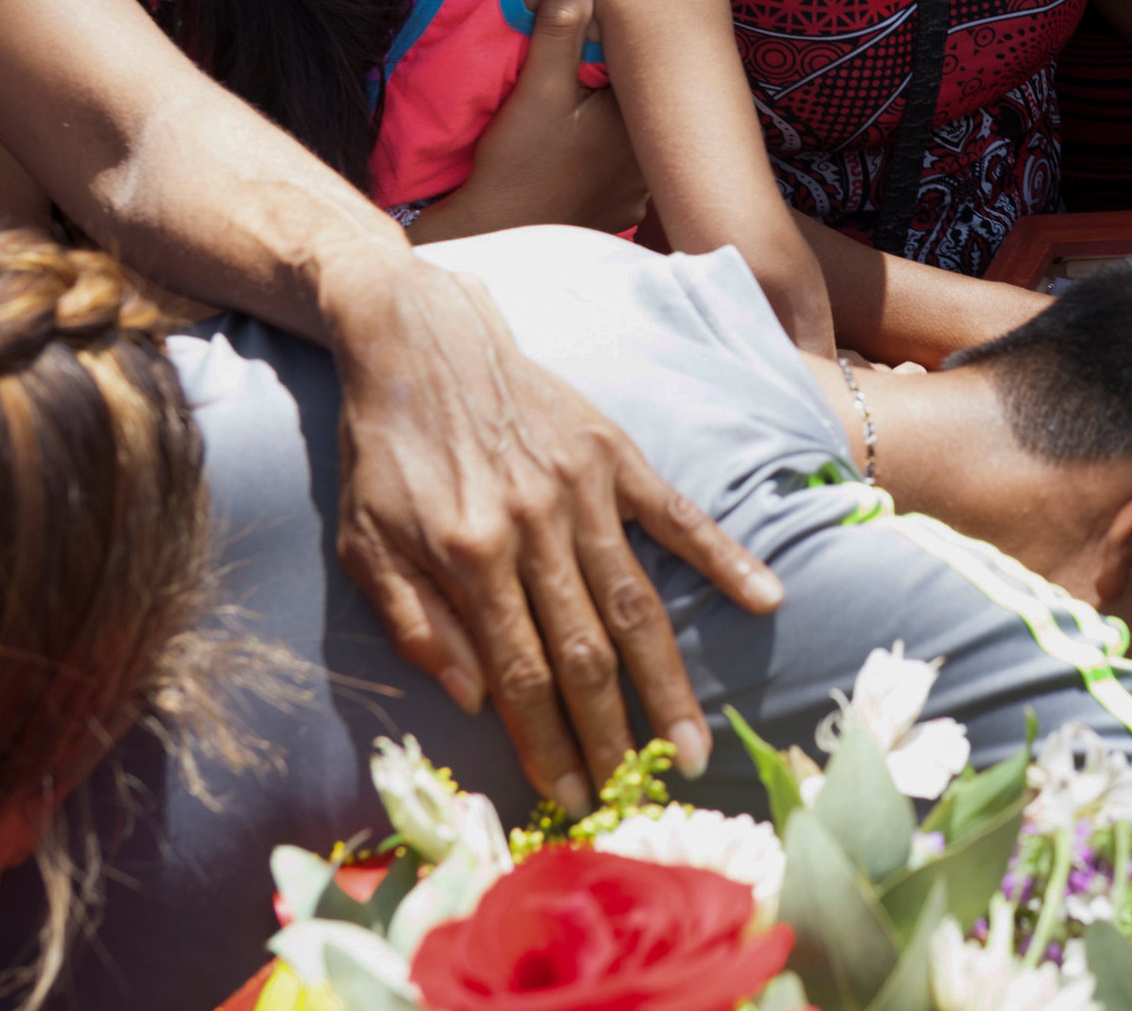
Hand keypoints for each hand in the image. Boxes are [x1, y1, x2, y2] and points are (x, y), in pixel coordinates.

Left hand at [328, 259, 784, 807]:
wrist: (417, 336)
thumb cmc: (385, 449)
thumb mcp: (365, 541)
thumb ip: (414, 622)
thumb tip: (471, 699)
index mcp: (468, 556)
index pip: (518, 673)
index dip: (547, 742)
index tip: (572, 797)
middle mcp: (532, 527)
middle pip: (586, 652)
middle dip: (615, 734)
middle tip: (641, 795)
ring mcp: (583, 489)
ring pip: (637, 603)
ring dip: (669, 683)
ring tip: (695, 743)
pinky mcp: (615, 453)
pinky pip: (678, 515)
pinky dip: (724, 557)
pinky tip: (765, 600)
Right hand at [417, 0, 648, 239]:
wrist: (494, 237)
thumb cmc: (517, 164)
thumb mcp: (537, 90)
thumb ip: (559, 29)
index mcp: (645, 125)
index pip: (654, 76)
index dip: (635, 53)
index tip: (615, 36)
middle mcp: (656, 163)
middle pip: (650, 109)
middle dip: (630, 87)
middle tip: (600, 68)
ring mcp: (643, 193)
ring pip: (643, 142)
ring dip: (624, 125)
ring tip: (593, 109)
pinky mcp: (624, 214)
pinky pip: (630, 175)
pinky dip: (614, 160)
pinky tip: (588, 151)